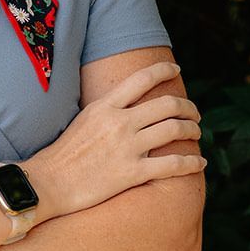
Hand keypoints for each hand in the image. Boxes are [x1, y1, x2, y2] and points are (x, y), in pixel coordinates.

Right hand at [25, 61, 203, 219]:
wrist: (50, 182)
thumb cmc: (64, 153)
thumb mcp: (83, 119)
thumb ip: (107, 110)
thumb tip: (127, 104)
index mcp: (105, 106)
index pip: (141, 78)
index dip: (164, 70)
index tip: (175, 69)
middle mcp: (119, 122)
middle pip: (167, 104)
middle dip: (188, 106)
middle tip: (194, 112)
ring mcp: (127, 147)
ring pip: (174, 130)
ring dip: (193, 130)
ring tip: (196, 133)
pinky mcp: (132, 172)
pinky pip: (173, 165)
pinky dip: (192, 163)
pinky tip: (199, 164)